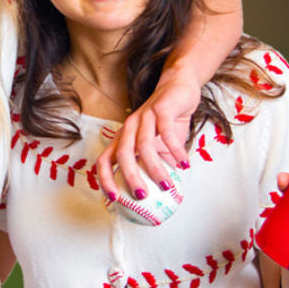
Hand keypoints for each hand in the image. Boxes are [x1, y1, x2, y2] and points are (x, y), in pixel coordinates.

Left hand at [98, 73, 199, 198]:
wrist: (179, 87)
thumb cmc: (167, 121)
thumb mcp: (160, 147)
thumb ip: (156, 165)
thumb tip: (159, 195)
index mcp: (123, 138)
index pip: (105, 160)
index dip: (104, 180)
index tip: (114, 199)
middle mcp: (129, 127)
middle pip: (122, 155)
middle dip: (129, 178)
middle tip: (142, 197)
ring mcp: (144, 117)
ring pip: (144, 146)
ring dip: (155, 168)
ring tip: (167, 186)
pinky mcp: (162, 109)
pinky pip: (167, 133)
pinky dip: (175, 150)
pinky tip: (184, 164)